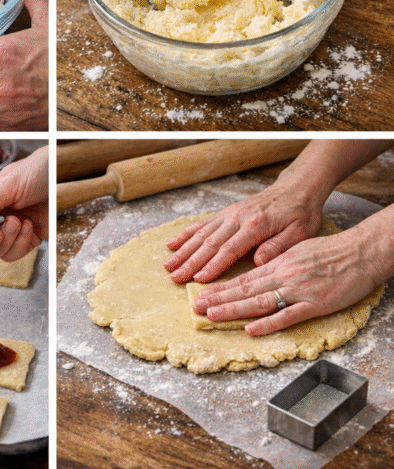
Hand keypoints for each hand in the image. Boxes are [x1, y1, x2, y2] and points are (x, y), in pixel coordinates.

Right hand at [165, 183, 323, 284]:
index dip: (213, 266)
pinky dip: (185, 234)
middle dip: (190, 262)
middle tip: (176, 278)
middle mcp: (238, 218)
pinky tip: (172, 244)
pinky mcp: (226, 213)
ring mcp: (229, 214)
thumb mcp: (300, 232)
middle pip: (210, 243)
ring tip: (168, 266)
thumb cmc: (300, 213)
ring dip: (183, 250)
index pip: (230, 249)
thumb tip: (258, 261)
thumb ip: (278, 246)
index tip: (199, 279)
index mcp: (256, 225)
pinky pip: (202, 224)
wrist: (296, 188)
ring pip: (201, 234)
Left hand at [192, 227, 381, 335]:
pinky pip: (288, 315)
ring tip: (212, 315)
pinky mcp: (315, 304)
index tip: (201, 295)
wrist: (362, 252)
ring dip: (233, 309)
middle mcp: (283, 275)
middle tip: (196, 308)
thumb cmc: (332, 251)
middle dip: (218, 299)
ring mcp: (298, 290)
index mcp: (278, 263)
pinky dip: (268, 323)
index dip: (220, 287)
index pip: (243, 277)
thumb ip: (276, 259)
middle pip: (245, 289)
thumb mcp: (297, 249)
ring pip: (260, 301)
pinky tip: (251, 329)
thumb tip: (256, 265)